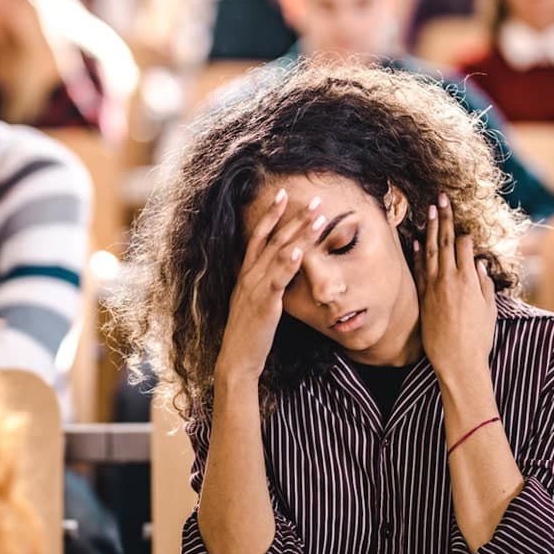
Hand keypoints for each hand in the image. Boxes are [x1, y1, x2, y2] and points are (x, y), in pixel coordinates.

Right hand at [215, 188, 326, 380]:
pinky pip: (277, 279)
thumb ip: (264, 284)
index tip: (283, 195)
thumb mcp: (254, 302)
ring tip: (317, 217)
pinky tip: (301, 250)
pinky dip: (289, 263)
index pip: (258, 236)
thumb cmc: (248, 333)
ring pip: (279, 253)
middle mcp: (249, 275)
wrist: (236, 359)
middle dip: (293, 217)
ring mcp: (256, 288)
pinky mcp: (265, 303)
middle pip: (273, 239)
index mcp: (246, 274)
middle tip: (313, 199)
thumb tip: (277, 272)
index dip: (270, 214)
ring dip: (299, 233)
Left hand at [412, 193, 496, 378]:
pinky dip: (417, 254)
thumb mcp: (488, 309)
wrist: (457, 360)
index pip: (463, 246)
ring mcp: (434, 288)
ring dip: (429, 229)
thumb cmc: (478, 337)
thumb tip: (479, 266)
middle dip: (444, 218)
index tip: (459, 221)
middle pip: (445, 242)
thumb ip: (484, 285)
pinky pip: (419, 270)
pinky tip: (415, 240)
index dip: (462, 233)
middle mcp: (450, 280)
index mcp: (469, 280)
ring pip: (430, 252)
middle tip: (441, 198)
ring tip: (429, 210)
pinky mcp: (423, 298)